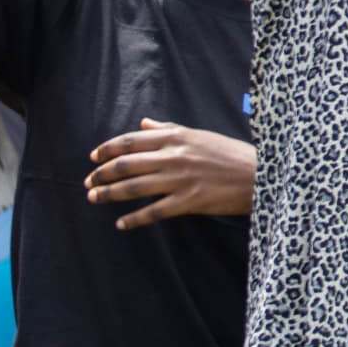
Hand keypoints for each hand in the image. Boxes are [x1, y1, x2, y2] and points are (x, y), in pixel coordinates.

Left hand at [86, 118, 254, 229]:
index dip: (108, 149)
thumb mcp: (199, 134)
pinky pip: (154, 211)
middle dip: (102, 174)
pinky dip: (134, 218)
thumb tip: (144, 123)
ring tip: (94, 198)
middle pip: (127, 164)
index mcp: (176, 137)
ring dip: (109, 194)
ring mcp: (180, 179)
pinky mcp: (189, 201)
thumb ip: (169, 128)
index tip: (93, 157)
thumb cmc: (230, 153)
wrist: (259, 174)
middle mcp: (174, 156)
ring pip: (134, 187)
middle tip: (88, 182)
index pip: (131, 141)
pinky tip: (121, 223)